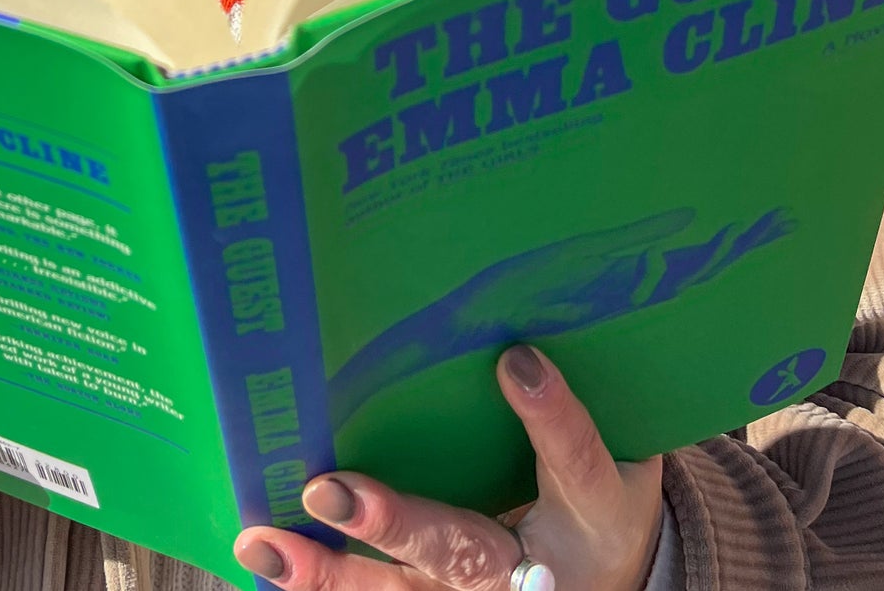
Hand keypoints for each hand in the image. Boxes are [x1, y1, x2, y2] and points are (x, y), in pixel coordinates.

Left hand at [235, 346, 662, 590]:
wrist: (609, 578)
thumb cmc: (600, 492)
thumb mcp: (618, 445)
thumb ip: (572, 398)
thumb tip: (521, 320)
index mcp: (592, 515)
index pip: (575, 464)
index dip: (551, 417)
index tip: (516, 360)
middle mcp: (529, 571)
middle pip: (460, 550)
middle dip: (393, 525)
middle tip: (331, 492)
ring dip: (329, 571)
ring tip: (265, 544)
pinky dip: (323, 586)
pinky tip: (268, 564)